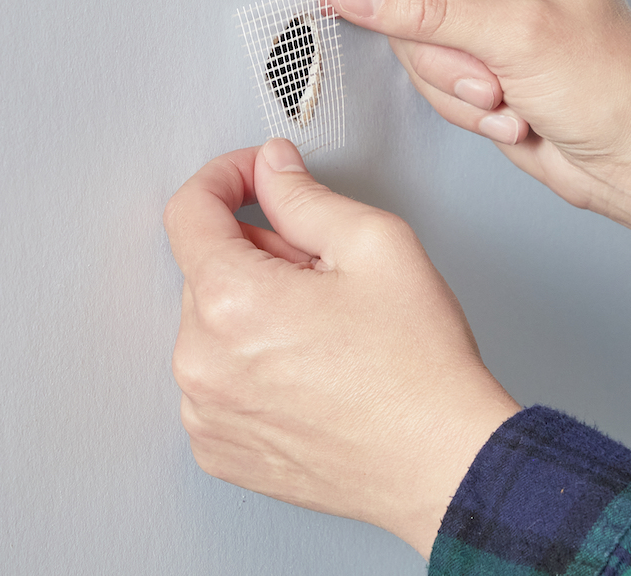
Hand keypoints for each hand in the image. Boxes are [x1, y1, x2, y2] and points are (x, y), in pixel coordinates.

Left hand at [163, 138, 518, 558]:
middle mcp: (201, 362)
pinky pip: (217, 381)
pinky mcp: (220, 450)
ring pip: (212, 327)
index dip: (226, 177)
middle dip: (259, 253)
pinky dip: (250, 364)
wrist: (442, 460)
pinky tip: (310, 371)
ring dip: (254, 311)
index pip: (189, 212)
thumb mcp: (377, 244)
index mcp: (232, 302)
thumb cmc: (420, 366)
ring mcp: (206, 414)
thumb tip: (272, 169)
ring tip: (325, 331)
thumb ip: (306, 195)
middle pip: (207, 270)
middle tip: (326, 273)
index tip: (254, 177)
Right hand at [324, 0, 630, 286]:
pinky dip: (462, 106)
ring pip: (414, 42)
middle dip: (438, 46)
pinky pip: (432, 79)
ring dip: (453, 83)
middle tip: (481, 72)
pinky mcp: (481, 63)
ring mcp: (488, 19)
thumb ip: (426, 9)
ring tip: (504, 97)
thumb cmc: (612, 84)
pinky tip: (510, 114)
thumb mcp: (515, 35)